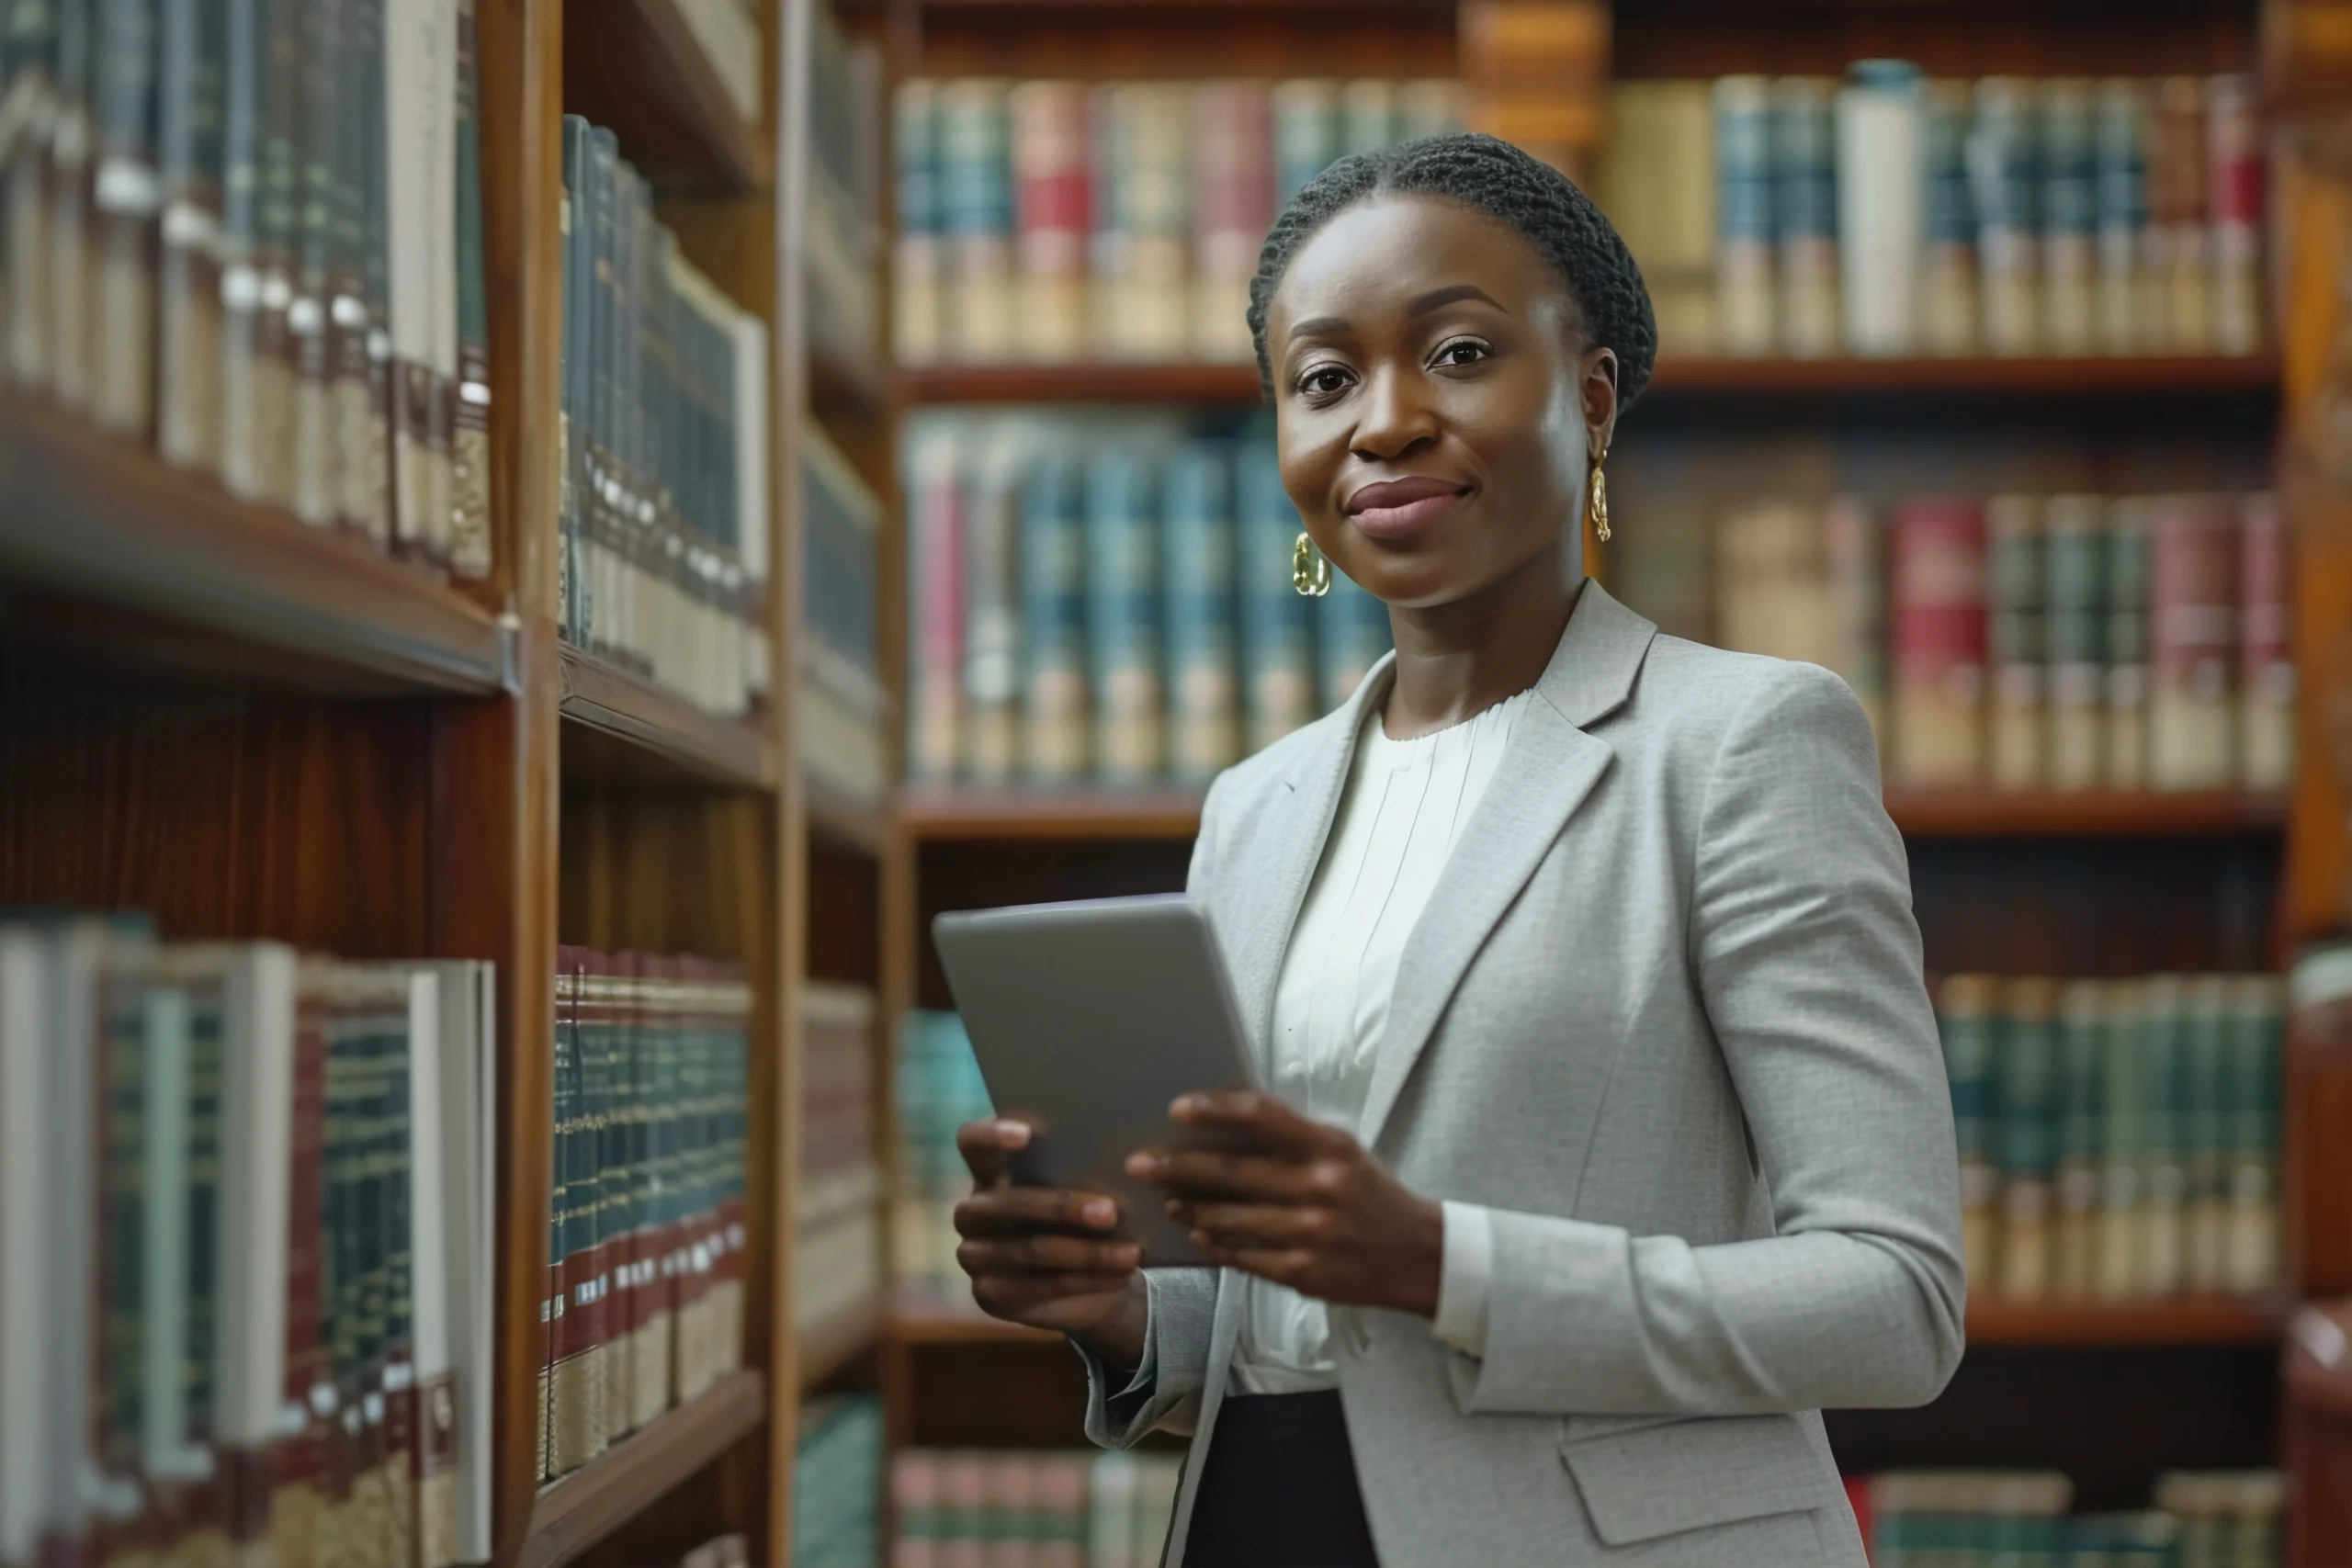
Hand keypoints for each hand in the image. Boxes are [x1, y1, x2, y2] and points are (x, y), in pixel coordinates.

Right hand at [953, 1117, 1148, 1370]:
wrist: (1084, 1277)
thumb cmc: (1082, 1215)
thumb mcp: (1084, 1190)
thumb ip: (1085, 1173)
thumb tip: (1124, 1163)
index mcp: (988, 1172)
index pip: (971, 1142)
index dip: (992, 1135)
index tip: (1027, 1134)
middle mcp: (972, 1212)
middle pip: (1007, 1203)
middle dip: (1061, 1207)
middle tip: (1110, 1212)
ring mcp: (974, 1256)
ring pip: (1030, 1250)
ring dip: (1087, 1254)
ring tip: (1130, 1253)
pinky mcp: (988, 1295)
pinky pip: (1038, 1288)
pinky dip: (1084, 1282)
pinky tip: (1117, 1277)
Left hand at [1126, 1091, 1443, 1318]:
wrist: (1416, 1255)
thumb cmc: (1369, 1193)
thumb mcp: (1341, 1152)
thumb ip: (1291, 1140)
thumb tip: (1223, 1126)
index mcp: (1328, 1148)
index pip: (1263, 1117)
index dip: (1216, 1109)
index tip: (1177, 1109)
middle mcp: (1318, 1187)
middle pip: (1232, 1172)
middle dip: (1178, 1167)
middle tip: (1139, 1163)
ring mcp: (1309, 1234)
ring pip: (1230, 1219)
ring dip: (1191, 1208)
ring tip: (1167, 1199)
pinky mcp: (1302, 1272)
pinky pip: (1243, 1256)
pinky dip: (1216, 1244)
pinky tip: (1198, 1233)